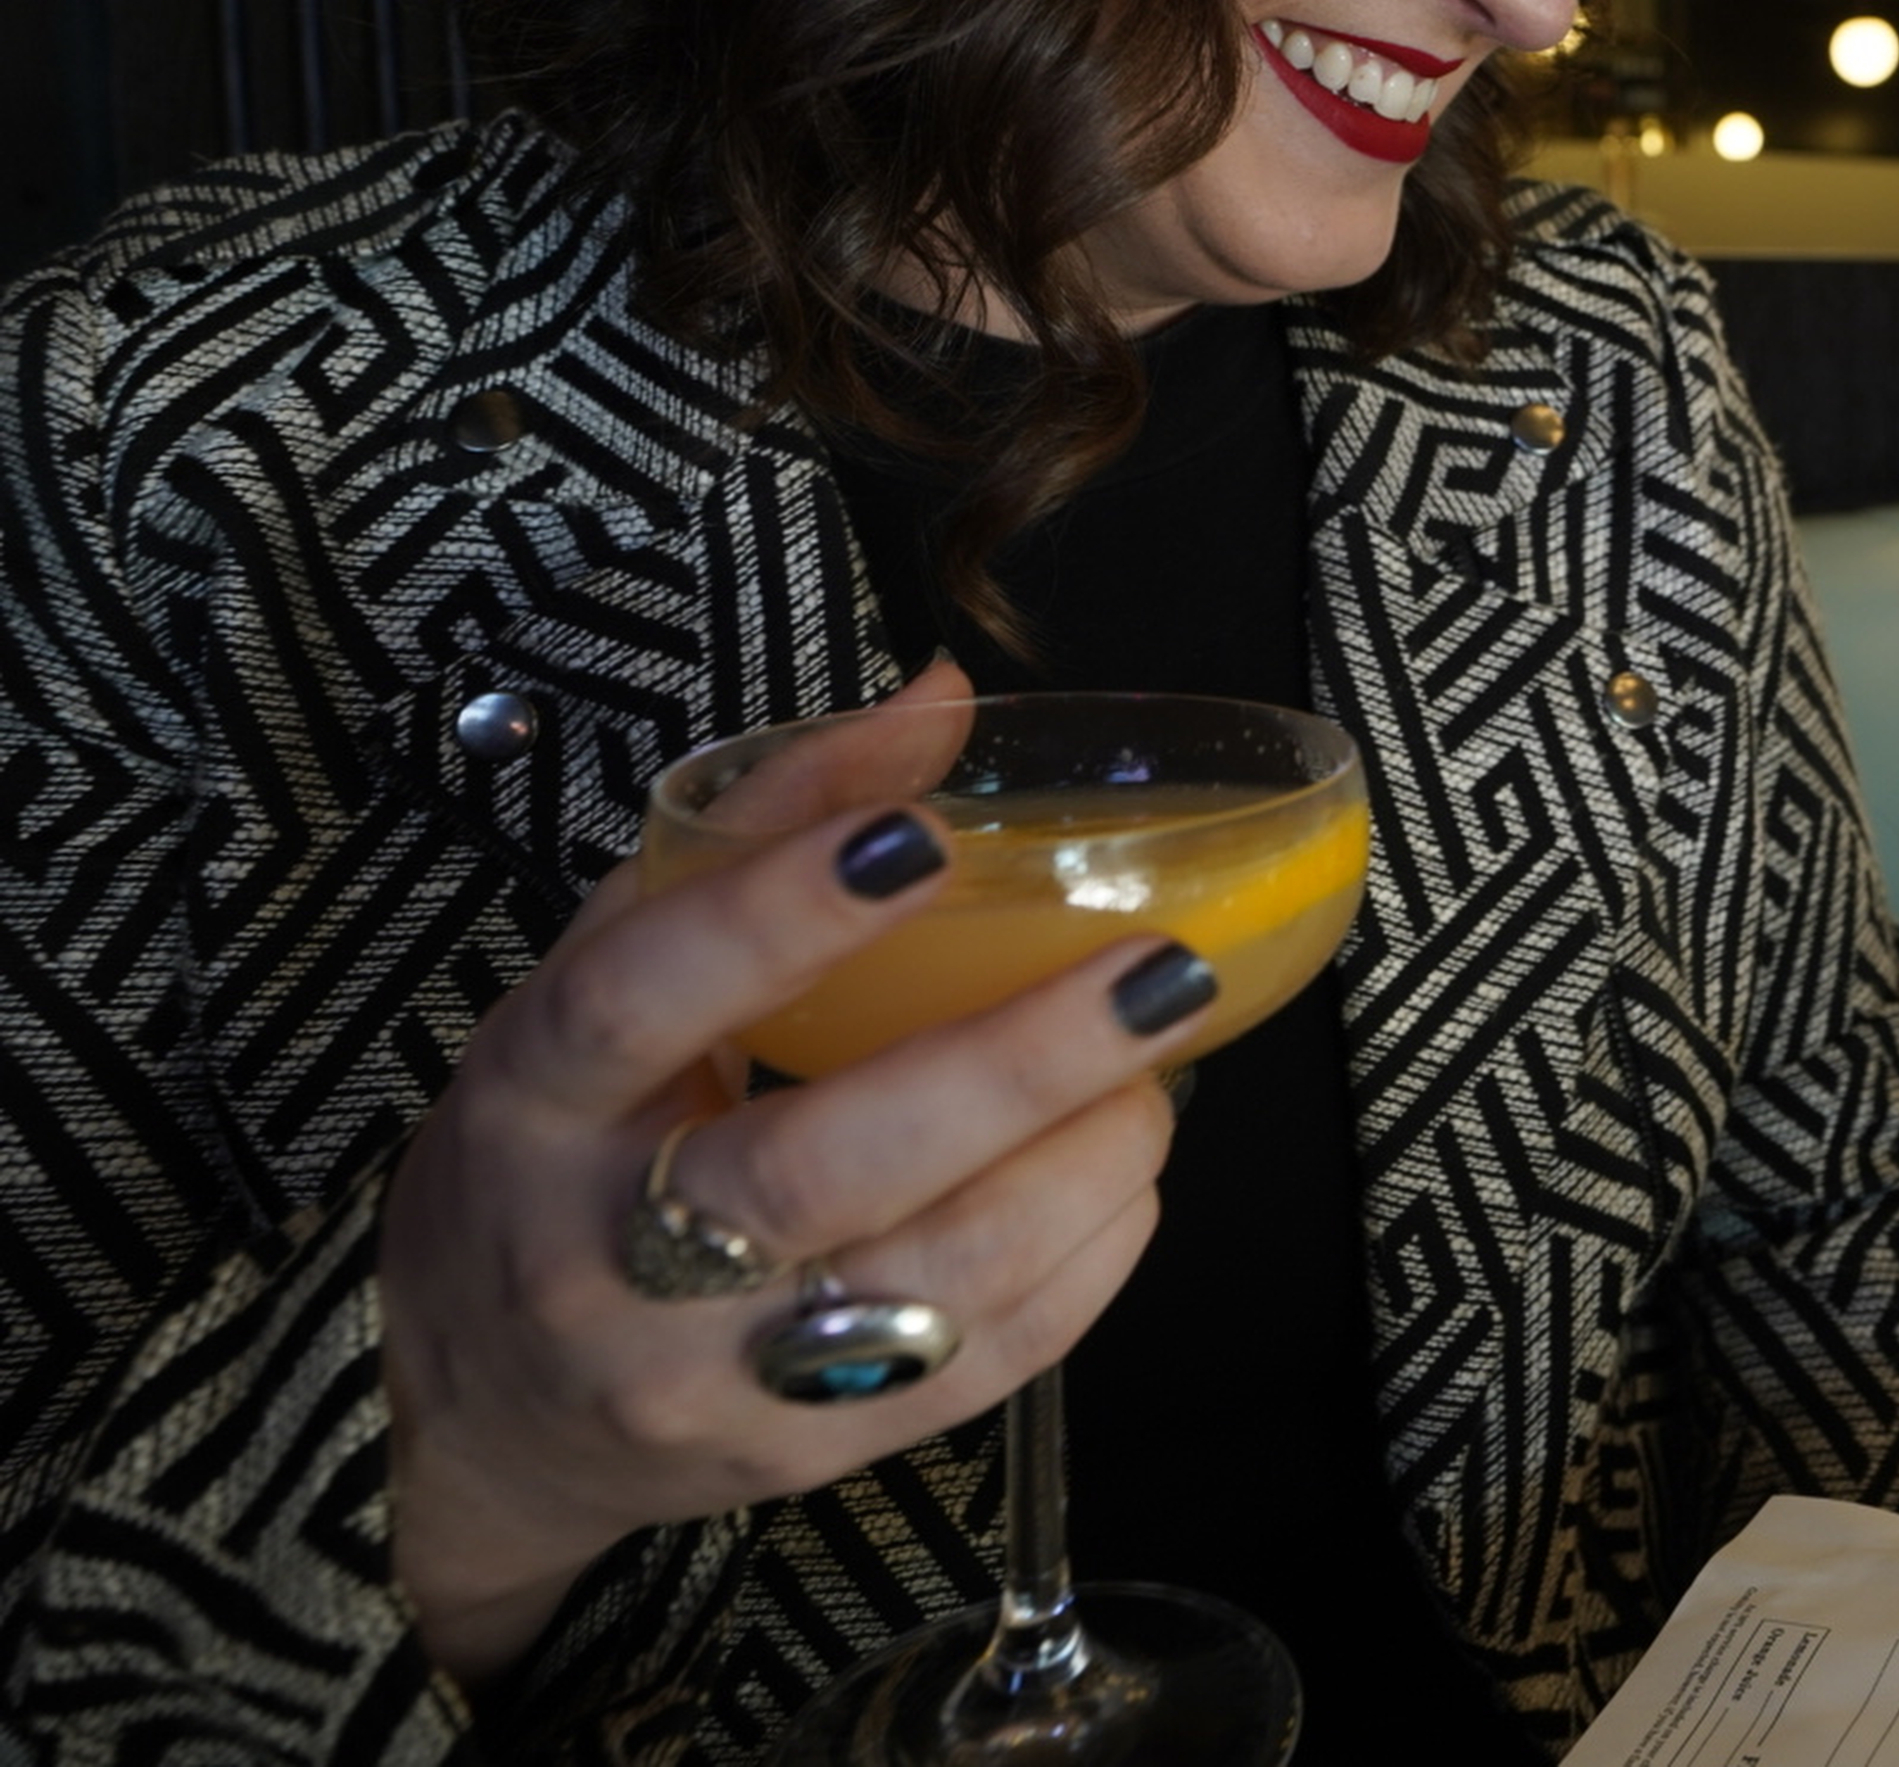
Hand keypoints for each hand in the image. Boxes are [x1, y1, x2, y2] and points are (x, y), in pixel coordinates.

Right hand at [379, 664, 1213, 1685]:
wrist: (477, 1417)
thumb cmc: (562, 1147)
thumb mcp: (599, 967)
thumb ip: (764, 822)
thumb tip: (942, 699)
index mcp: (534, 1105)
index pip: (639, 1000)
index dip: (778, 913)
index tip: (925, 836)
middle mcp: (607, 1259)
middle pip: (821, 1168)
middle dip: (1017, 1065)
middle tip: (1159, 972)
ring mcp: (707, 1379)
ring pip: (937, 1281)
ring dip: (1086, 1160)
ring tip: (1160, 1060)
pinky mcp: (800, 1459)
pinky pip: (984, 1365)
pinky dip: (1089, 1256)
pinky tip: (1124, 1164)